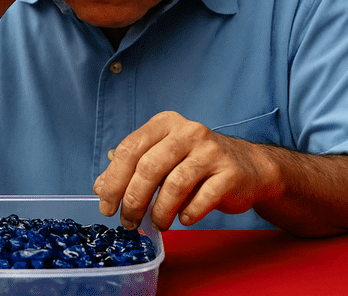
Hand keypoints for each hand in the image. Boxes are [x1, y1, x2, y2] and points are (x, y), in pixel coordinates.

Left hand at [93, 111, 275, 230]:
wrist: (249, 167)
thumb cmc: (197, 164)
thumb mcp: (162, 159)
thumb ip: (131, 170)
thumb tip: (99, 188)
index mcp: (165, 123)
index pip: (130, 149)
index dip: (113, 180)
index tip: (106, 206)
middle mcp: (188, 131)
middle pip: (149, 167)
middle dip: (133, 200)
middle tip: (128, 222)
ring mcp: (211, 151)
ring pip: (174, 185)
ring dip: (160, 212)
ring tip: (158, 223)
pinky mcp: (230, 173)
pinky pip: (202, 199)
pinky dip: (188, 214)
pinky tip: (183, 219)